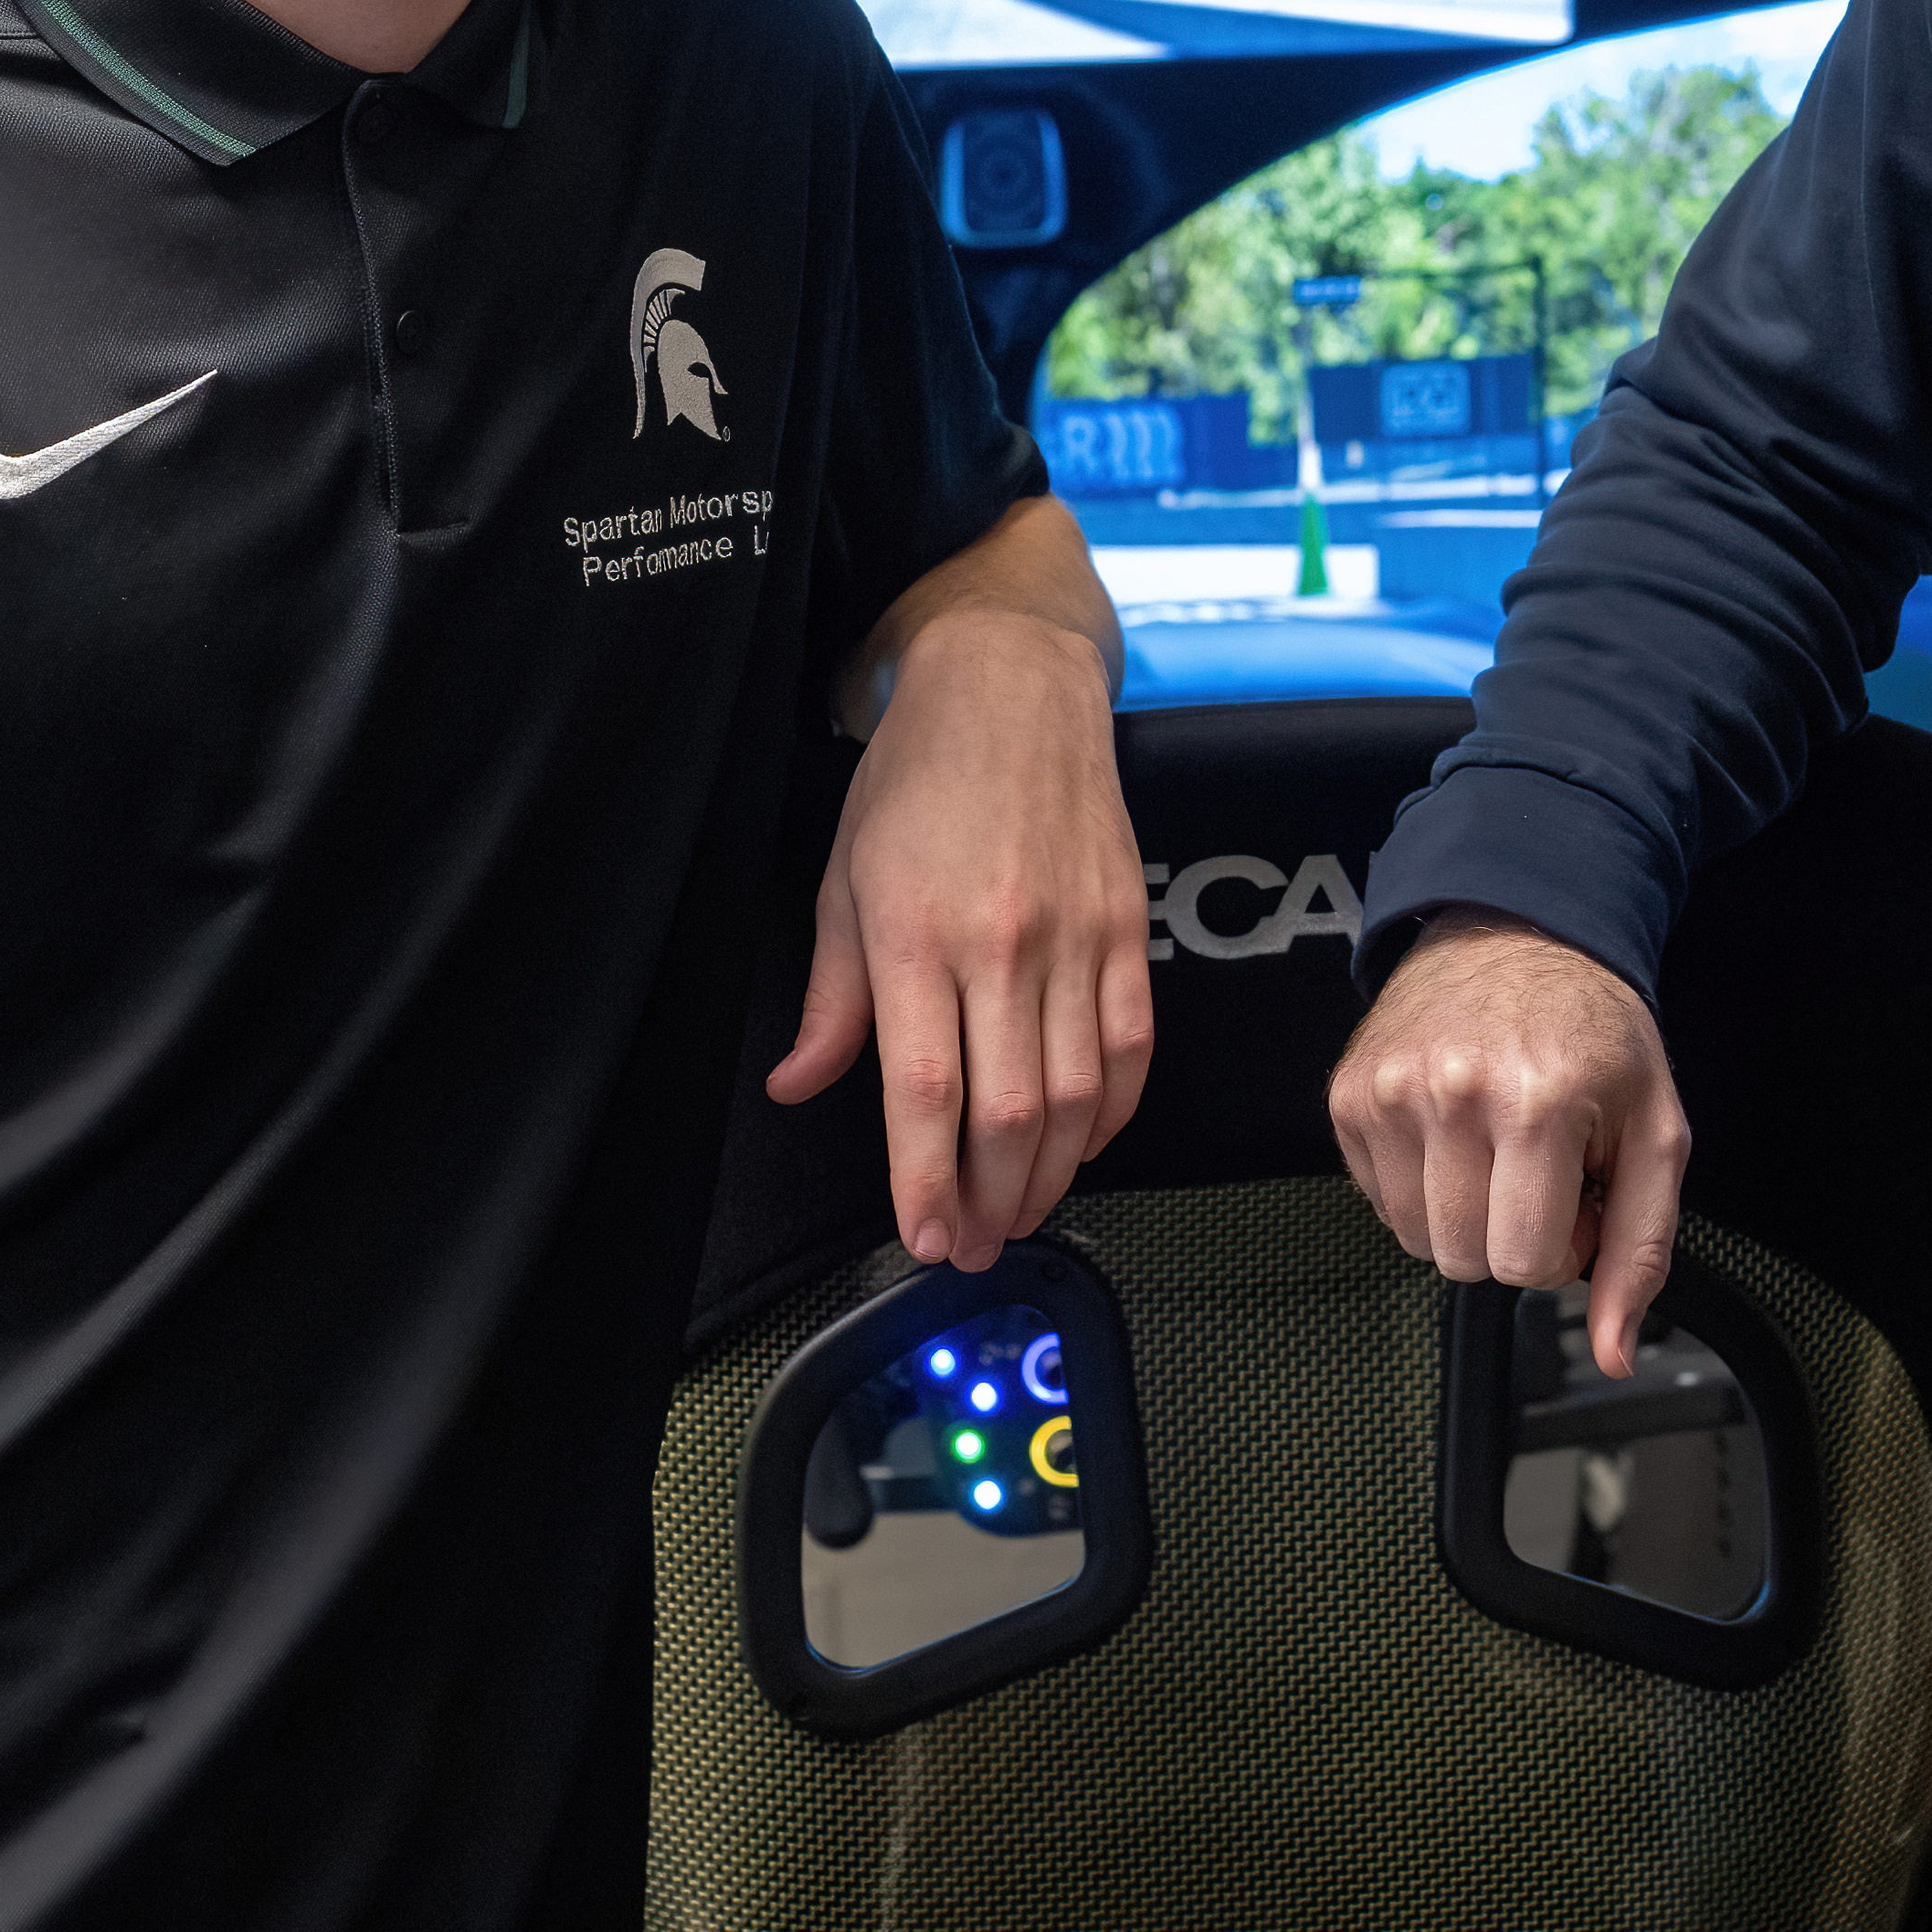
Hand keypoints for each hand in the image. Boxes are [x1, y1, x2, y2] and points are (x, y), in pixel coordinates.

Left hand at [775, 600, 1150, 1266]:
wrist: (1013, 686)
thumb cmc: (918, 777)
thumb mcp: (843, 880)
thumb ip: (831, 997)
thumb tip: (798, 1084)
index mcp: (916, 935)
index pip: (925, 1090)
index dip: (926, 1180)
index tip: (924, 1236)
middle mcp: (1001, 944)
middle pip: (1009, 1112)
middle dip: (990, 1201)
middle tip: (972, 1245)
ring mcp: (1075, 939)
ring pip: (1077, 1096)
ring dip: (1049, 1175)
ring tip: (1019, 1213)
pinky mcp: (1124, 931)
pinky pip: (1132, 1048)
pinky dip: (1113, 1115)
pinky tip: (1081, 1145)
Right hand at [1325, 919, 1690, 1368]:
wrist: (1516, 931)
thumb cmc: (1593, 1032)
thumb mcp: (1654, 1133)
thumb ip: (1641, 1250)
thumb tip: (1615, 1353)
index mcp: (1539, 1104)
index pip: (1524, 1264)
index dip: (1561, 1247)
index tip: (1574, 1193)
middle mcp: (1452, 1095)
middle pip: (1465, 1261)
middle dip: (1511, 1233)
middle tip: (1537, 1169)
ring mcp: (1388, 1093)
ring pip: (1415, 1240)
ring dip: (1462, 1215)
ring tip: (1496, 1150)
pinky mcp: (1347, 1096)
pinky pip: (1380, 1201)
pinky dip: (1421, 1185)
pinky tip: (1453, 1134)